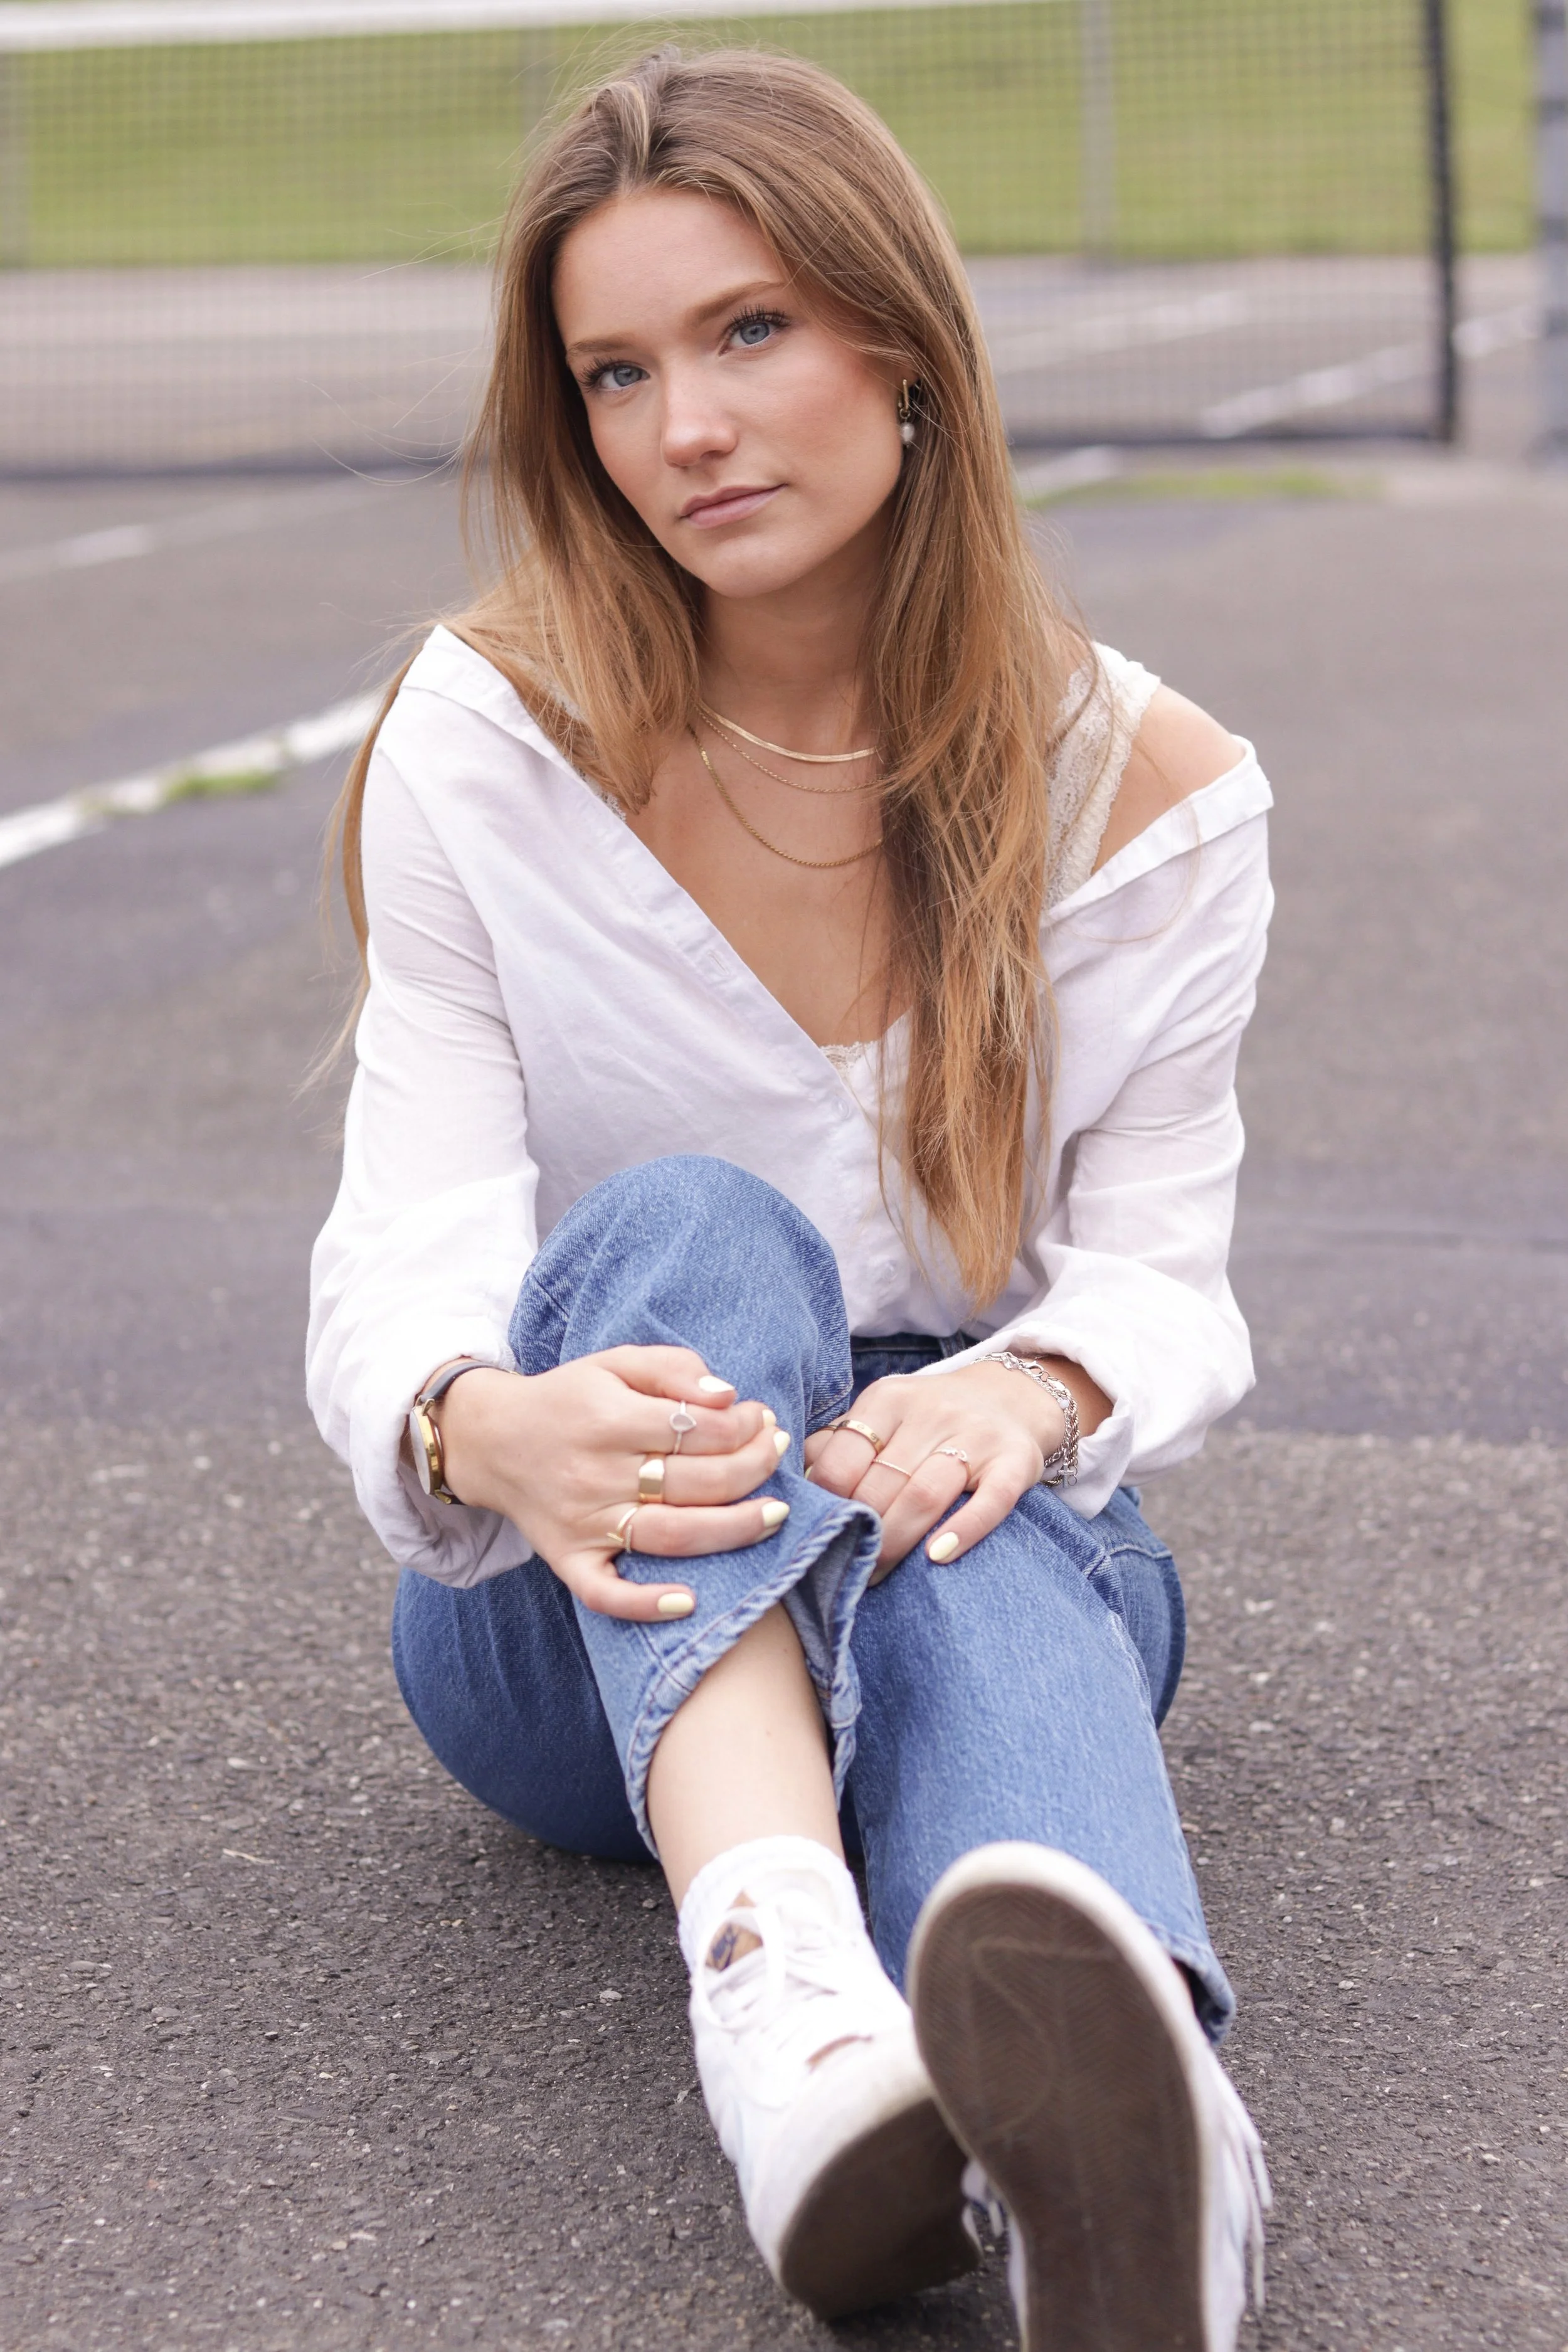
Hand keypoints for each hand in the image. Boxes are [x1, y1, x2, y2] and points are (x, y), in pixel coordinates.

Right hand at [433, 1349, 789, 1620]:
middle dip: (752, 1467)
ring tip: (776, 1513)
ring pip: (670, 1536)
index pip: (697, 1427)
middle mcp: (596, 1474)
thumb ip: (673, 1367)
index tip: (761, 1419)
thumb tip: (728, 1395)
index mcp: (608, 1419)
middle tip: (777, 1453)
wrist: (492, 1439)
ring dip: (733, 1529)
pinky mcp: (568, 1559)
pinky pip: (605, 1594)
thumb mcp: (615, 1362)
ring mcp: (583, 1523)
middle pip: (695, 1482)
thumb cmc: (570, 1398)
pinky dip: (645, 1604)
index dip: (744, 1425)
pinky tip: (688, 1601)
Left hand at [803, 1360, 1083, 1579]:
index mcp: (888, 1399)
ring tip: (879, 1575)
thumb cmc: (930, 1420)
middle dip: (861, 1533)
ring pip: (925, 1493)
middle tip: (848, 1570)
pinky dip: (963, 1530)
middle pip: (881, 1483)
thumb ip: (840, 1444)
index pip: (842, 1458)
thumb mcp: (883, 1415)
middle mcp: (932, 1411)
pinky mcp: (1015, 1460)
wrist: (1012, 1396)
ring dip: (896, 1541)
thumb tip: (797, 1487)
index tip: (822, 1534)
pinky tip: (937, 1557)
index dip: (827, 1504)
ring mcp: (977, 1435)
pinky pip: (990, 1501)